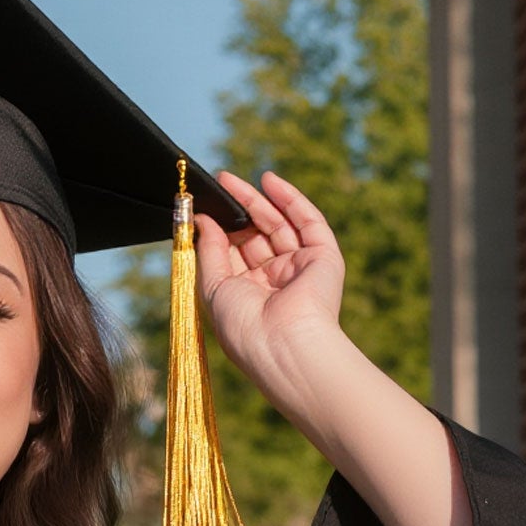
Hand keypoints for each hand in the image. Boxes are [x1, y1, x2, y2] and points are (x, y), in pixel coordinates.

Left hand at [193, 167, 347, 403]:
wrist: (283, 344)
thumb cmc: (243, 326)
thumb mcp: (213, 287)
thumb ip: (208, 251)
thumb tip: (202, 220)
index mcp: (249, 296)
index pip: (234, 255)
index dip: (221, 230)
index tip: (203, 208)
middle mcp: (275, 282)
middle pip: (256, 236)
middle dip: (238, 210)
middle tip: (219, 184)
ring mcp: (300, 268)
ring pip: (279, 224)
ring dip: (258, 200)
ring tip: (231, 180)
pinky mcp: (323, 257)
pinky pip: (308, 221)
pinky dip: (289, 199)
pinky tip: (269, 180)